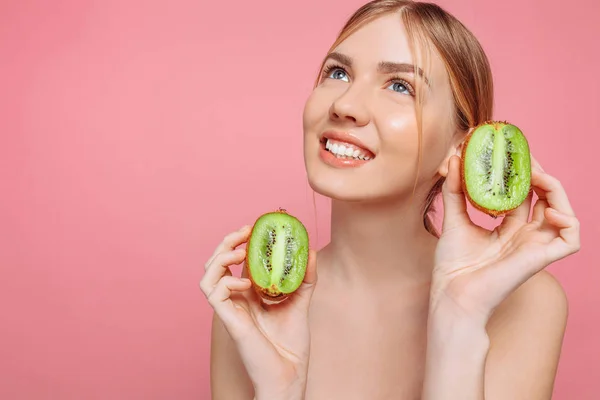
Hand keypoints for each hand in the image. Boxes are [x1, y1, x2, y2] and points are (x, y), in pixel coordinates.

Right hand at [200, 225, 316, 399]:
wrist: (290, 373)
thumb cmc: (291, 342)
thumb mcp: (301, 301)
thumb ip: (305, 277)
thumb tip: (311, 250)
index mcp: (248, 292)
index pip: (234, 260)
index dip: (239, 240)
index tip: (253, 227)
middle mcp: (236, 298)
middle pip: (217, 263)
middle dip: (227, 242)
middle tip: (245, 231)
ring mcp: (230, 308)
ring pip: (207, 275)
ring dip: (220, 257)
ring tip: (240, 251)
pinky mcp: (229, 320)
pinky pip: (214, 294)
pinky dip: (227, 281)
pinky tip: (246, 281)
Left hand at [430, 154, 579, 322]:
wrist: (452, 294)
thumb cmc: (452, 265)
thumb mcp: (453, 219)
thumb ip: (455, 190)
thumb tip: (454, 159)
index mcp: (507, 228)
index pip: (524, 194)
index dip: (522, 173)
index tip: (512, 153)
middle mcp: (525, 236)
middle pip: (544, 198)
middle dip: (539, 174)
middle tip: (524, 157)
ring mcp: (535, 247)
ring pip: (562, 212)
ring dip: (555, 190)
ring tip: (537, 175)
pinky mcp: (541, 259)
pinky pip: (571, 239)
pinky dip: (568, 221)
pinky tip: (547, 208)